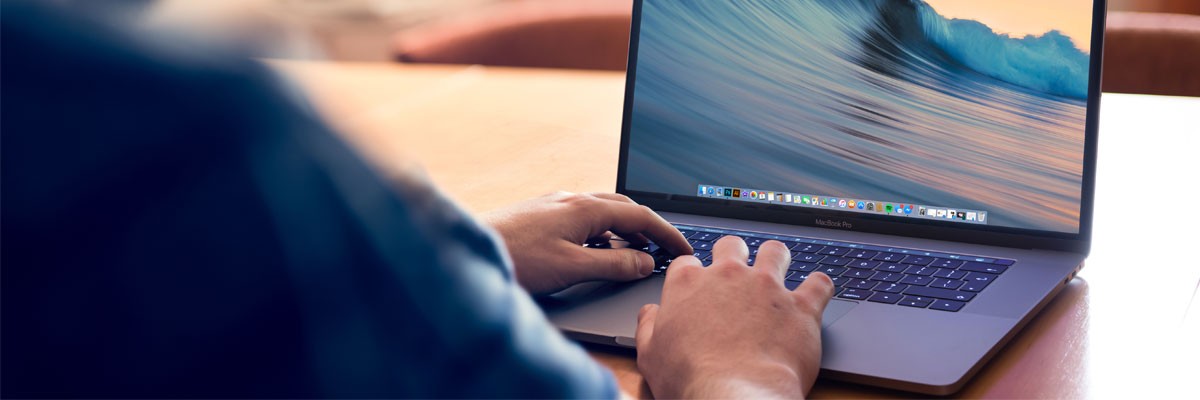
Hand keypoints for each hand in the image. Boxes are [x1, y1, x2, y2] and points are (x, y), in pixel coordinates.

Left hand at [481, 192, 691, 294]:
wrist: (469, 251)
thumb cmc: (515, 258)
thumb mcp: (572, 268)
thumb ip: (613, 265)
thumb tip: (645, 262)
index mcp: (584, 207)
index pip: (640, 216)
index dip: (667, 233)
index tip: (684, 249)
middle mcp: (571, 199)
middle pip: (623, 208)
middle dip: (649, 228)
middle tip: (666, 249)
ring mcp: (554, 205)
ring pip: (602, 212)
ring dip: (624, 230)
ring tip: (637, 254)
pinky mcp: (540, 215)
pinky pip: (583, 219)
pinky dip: (602, 233)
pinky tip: (597, 251)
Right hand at [635, 236, 833, 398]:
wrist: (734, 396)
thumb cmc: (690, 379)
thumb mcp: (650, 355)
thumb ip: (648, 327)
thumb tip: (650, 313)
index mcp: (688, 284)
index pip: (688, 263)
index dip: (693, 275)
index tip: (698, 289)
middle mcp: (728, 276)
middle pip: (731, 246)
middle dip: (735, 255)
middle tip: (738, 275)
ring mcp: (767, 287)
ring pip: (776, 252)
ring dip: (777, 260)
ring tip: (778, 272)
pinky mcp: (800, 307)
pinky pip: (820, 283)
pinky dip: (819, 286)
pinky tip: (816, 292)